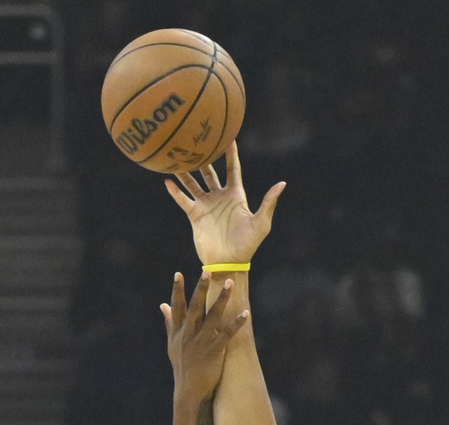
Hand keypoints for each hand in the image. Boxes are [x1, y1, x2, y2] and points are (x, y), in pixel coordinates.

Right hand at [163, 144, 284, 266]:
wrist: (229, 263)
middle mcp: (220, 197)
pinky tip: (167, 181)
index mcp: (236, 195)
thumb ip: (268, 202)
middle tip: (197, 141)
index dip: (230, 154)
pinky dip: (176, 192)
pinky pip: (183, 200)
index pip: (233, 169)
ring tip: (177, 156)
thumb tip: (282, 184)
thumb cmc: (248, 244)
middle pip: (210, 172)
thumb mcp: (261, 223)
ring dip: (186, 171)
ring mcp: (206, 205)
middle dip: (205, 158)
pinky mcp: (195, 216)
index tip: (228, 137)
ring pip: (194, 183)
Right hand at [163, 272, 246, 396]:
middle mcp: (188, 335)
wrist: (188, 390)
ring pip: (212, 317)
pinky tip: (246, 313)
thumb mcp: (172, 343)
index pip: (177, 307)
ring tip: (229, 283)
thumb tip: (163, 305)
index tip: (178, 274)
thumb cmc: (181, 365)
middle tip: (207, 272)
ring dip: (222, 299)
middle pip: (195, 307)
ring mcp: (201, 343)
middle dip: (201, 289)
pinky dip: (236, 323)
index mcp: (178, 331)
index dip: (177, 290)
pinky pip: (227, 334)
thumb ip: (170, 322)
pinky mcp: (214, 351)